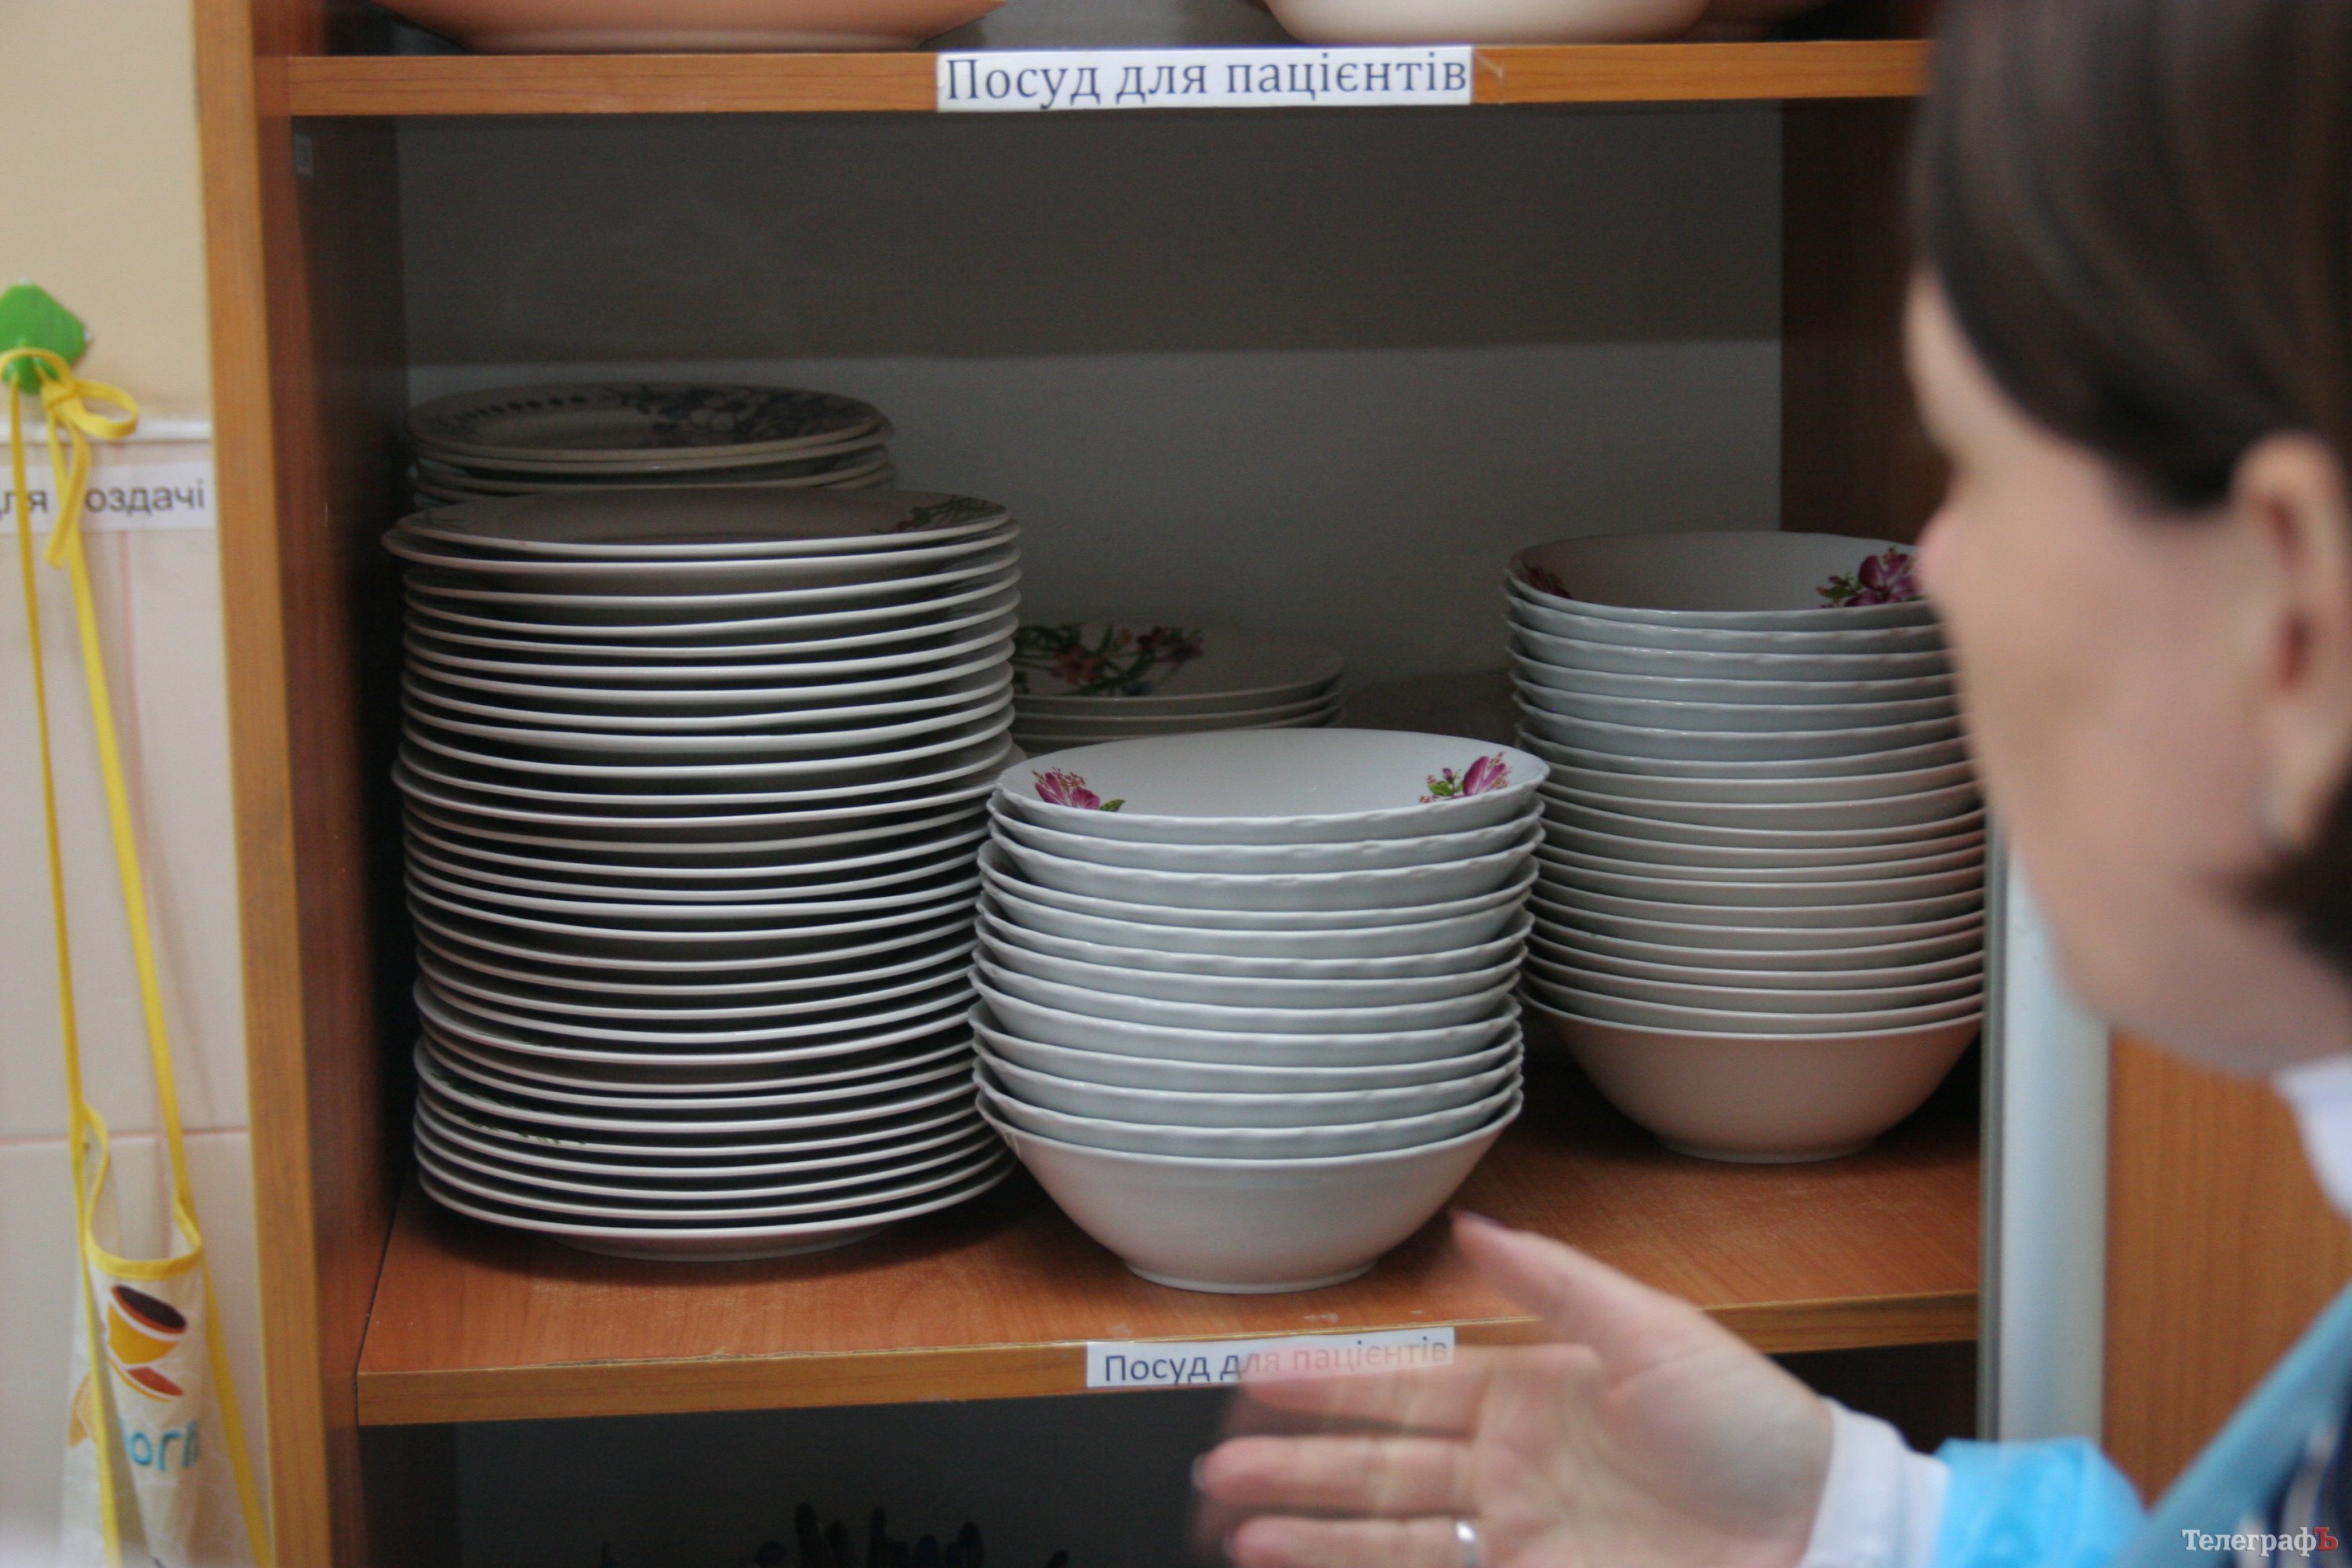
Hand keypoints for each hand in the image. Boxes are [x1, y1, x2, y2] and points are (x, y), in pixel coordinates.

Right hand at [1192, 1213, 1833, 1567]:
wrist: (1816, 1532)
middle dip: (1296, 1463)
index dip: (1335, 1382)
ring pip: (1385, 1526)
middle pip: (1379, 1460)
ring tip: (1232, 1522)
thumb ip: (1554, 1282)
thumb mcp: (1654, 1331)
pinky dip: (1349, 1566)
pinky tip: (1293, 1561)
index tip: (1261, 1376)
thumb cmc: (1750, 1427)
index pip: (1408, 1384)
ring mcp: (1517, 1530)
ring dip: (1308, 1524)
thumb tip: (1478, 1225)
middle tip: (1217, 1465)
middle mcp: (1510, 1461)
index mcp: (1531, 1389)